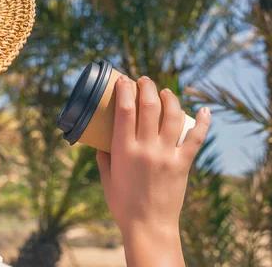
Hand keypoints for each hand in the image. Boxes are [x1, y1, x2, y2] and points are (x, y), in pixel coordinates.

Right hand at [96, 75, 210, 265]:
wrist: (148, 226)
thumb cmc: (123, 203)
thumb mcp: (107, 177)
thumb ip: (104, 156)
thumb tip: (102, 140)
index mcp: (124, 150)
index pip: (125, 110)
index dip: (125, 90)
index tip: (124, 80)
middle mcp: (146, 148)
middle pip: (149, 106)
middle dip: (146, 87)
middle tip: (144, 80)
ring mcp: (167, 155)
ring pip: (172, 116)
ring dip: (169, 98)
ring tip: (165, 91)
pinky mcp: (183, 164)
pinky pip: (196, 138)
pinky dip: (202, 122)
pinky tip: (204, 110)